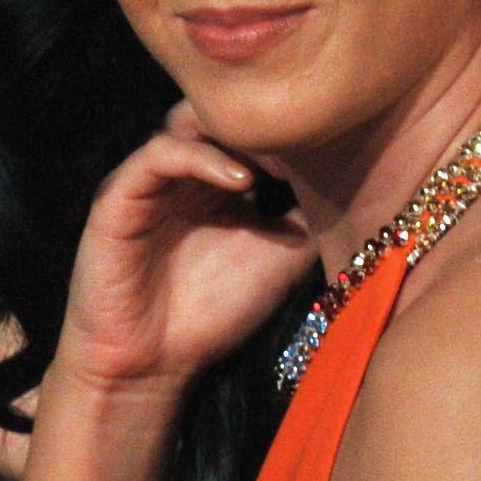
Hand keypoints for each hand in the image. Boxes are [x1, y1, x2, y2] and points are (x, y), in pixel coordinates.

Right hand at [57, 105, 318, 399]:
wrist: (152, 365)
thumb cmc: (214, 313)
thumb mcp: (281, 258)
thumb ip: (309, 217)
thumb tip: (361, 185)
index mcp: (216, 180)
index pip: (252, 129)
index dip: (291, 131)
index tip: (334, 147)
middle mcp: (182, 171)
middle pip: (221, 115)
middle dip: (265, 124)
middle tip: (307, 140)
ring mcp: (149, 180)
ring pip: (188, 122)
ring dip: (235, 133)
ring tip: (279, 160)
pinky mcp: (119, 196)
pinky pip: (158, 155)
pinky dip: (200, 158)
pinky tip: (242, 180)